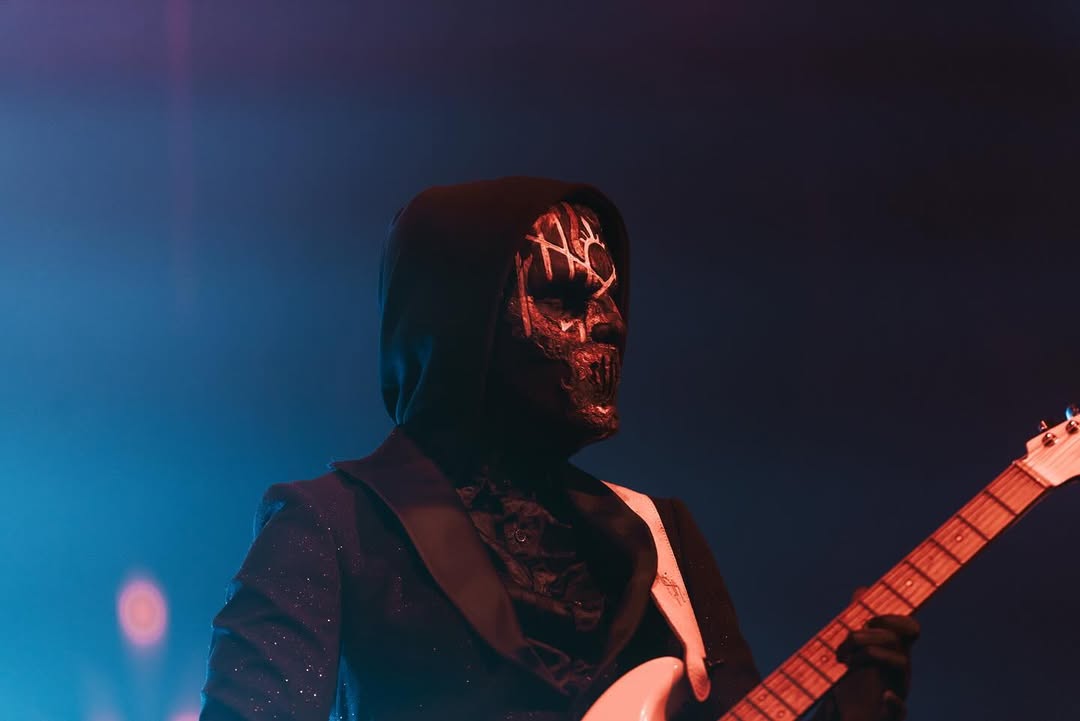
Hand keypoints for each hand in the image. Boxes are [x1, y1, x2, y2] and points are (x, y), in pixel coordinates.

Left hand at [831, 590, 919, 720]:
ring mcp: (898, 692)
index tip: (868, 619)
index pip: (909, 628)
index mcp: (893, 652)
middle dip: (871, 634)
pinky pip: (901, 712)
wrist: (855, 719)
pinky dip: (894, 703)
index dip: (893, 618)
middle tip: (847, 641)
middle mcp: (900, 670)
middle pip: (899, 642)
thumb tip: (863, 590)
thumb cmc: (857, 684)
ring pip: (901, 666)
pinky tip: (884, 696)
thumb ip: (858, 621)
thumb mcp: (855, 651)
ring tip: (848, 661)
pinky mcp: (891, 716)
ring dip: (873, 655)